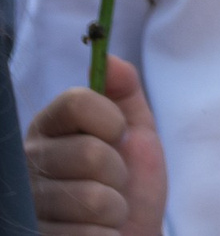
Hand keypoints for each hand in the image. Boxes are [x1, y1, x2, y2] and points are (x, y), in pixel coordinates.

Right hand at [26, 57, 164, 235]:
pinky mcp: (33, 235)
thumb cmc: (131, 185)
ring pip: (93, 198)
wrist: (131, 234)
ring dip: (115, 209)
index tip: (120, 135)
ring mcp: (27, 204)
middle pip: (90, 153)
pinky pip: (86, 234)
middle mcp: (28, 163)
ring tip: (106, 213)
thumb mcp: (136, 132)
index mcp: (50, 130)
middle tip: (114, 183)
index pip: (76, 103)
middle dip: (119, 172)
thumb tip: (107, 56)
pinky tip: (95, 235)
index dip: (110, 120)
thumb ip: (124, 93)